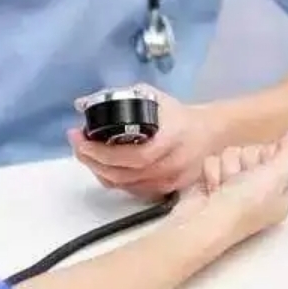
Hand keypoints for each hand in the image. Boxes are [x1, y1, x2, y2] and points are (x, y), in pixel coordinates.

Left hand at [67, 84, 219, 197]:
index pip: (133, 155)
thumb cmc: (176, 114)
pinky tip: (103, 166)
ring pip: (126, 185)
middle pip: (125, 174)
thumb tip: (81, 103)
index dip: (102, 152)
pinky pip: (133, 191)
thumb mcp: (151, 97)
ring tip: (86, 153)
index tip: (81, 139)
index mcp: (171, 137)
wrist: (210, 134)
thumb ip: (118, 98)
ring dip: (99, 171)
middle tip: (77, 144)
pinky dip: (114, 180)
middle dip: (93, 161)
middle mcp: (172, 164)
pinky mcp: (168, 192)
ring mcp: (171, 181)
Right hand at [174, 127, 287, 239]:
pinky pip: (212, 160)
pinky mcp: (211, 182)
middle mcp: (257, 189)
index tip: (264, 166)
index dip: (268, 156)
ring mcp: (232, 186)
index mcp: (278, 191)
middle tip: (242, 179)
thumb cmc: (245, 205)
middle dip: (244, 162)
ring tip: (225, 187)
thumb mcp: (276, 175)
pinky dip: (211, 172)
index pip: (277, 155)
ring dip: (226, 168)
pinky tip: (212, 188)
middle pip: (252, 151)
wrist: (205, 221)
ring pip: (231, 153)